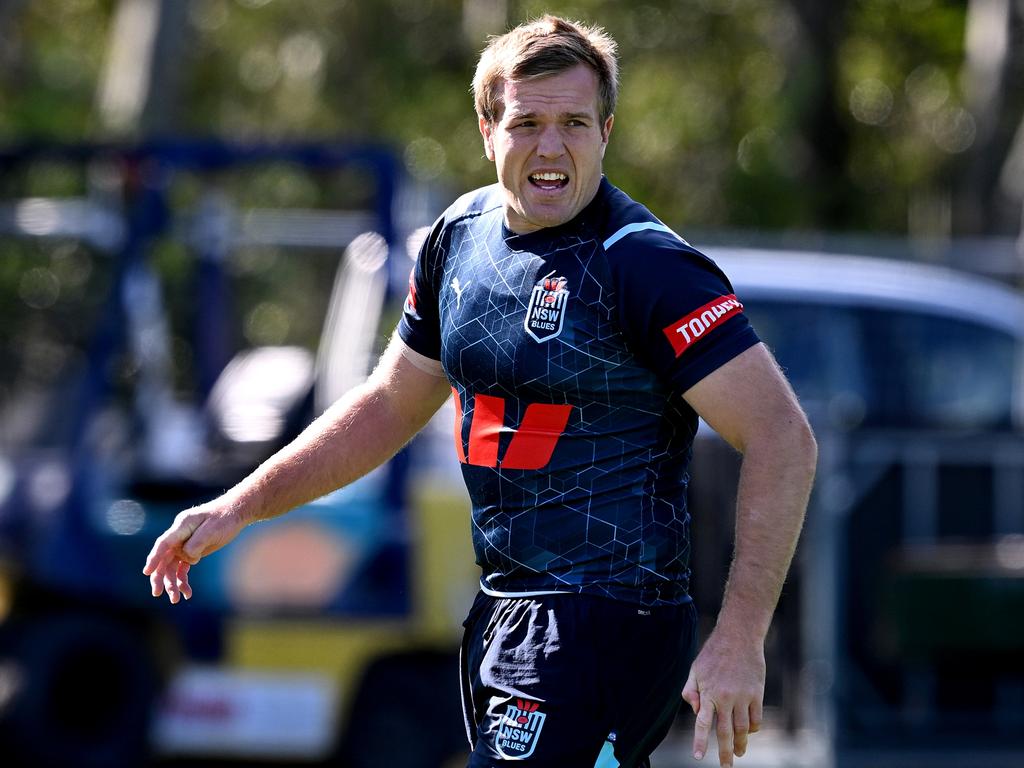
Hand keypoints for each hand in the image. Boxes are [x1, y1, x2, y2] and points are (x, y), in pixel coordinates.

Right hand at [142, 500, 245, 603]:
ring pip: (171, 567)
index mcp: (181, 526)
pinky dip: (183, 581)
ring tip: (177, 599)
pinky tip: (187, 593)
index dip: (154, 558)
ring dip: (173, 583)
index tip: (146, 572)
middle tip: (157, 593)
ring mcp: (183, 544)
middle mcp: (179, 536)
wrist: (235, 513)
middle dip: (159, 577)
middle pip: (163, 559)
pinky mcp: (191, 551)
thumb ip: (195, 545)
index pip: (163, 544)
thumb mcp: (211, 531)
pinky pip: (182, 568)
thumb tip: (187, 559)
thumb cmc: (223, 519)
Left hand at [681, 629, 764, 766]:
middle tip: (726, 766)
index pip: (703, 723)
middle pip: (725, 732)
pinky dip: (753, 729)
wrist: (738, 636)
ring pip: (743, 729)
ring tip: (739, 753)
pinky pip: (756, 719)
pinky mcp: (757, 693)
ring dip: (741, 744)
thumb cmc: (714, 653)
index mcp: (708, 692)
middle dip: (725, 752)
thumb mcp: (695, 669)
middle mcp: (725, 697)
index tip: (698, 757)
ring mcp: (743, 696)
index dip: (700, 741)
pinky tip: (749, 732)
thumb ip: (691, 690)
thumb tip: (695, 711)